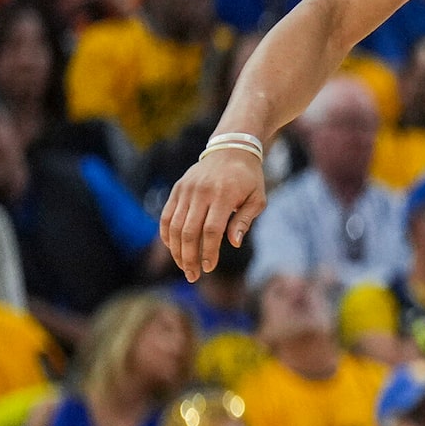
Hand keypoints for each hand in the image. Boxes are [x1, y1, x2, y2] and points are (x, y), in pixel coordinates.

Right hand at [160, 145, 268, 278]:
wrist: (231, 149)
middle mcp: (201, 192)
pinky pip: (166, 215)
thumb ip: (244, 220)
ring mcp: (186, 190)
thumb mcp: (258, 198)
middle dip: (189, 257)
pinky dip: (166, 234)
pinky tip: (172, 249)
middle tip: (193, 276)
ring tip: (183, 267)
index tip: (209, 268)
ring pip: (174, 226)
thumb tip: (233, 243)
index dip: (209, 251)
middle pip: (189, 231)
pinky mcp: (177, 189)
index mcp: (223, 195)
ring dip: (176, 250)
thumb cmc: (249, 179)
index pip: (211, 230)